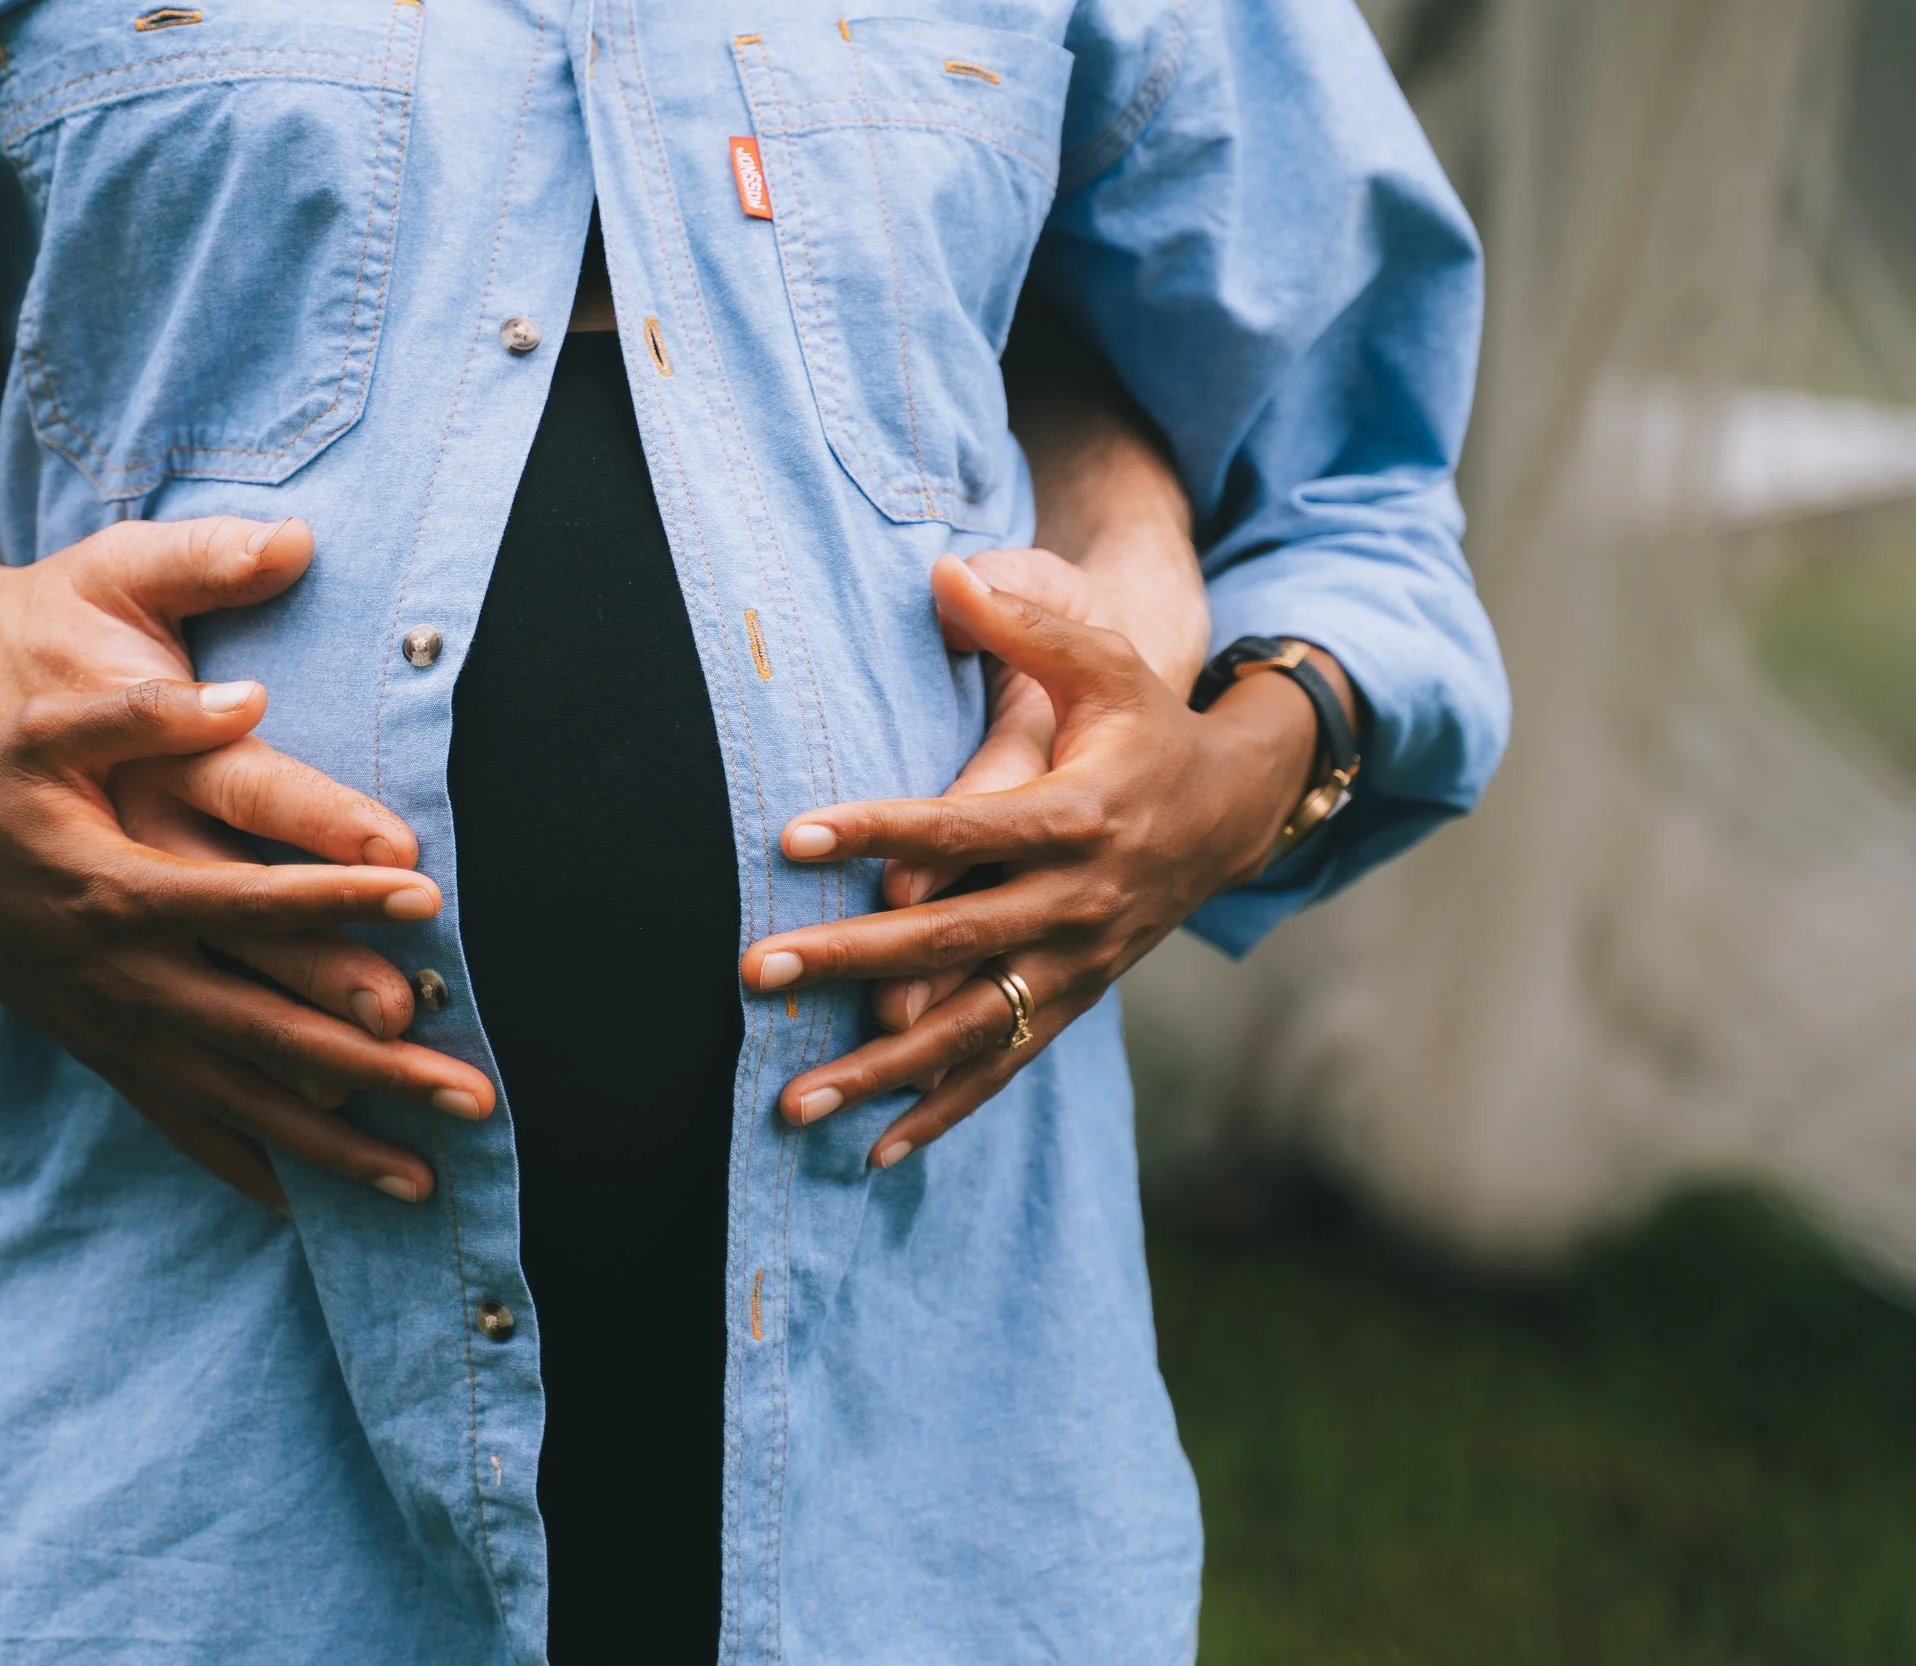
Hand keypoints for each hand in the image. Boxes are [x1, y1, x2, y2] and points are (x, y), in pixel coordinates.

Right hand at [0, 676, 495, 1205]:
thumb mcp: (46, 727)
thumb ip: (143, 712)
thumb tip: (250, 698)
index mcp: (121, 889)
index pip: (249, 898)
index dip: (338, 896)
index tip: (427, 898)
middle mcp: (127, 978)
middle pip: (271, 1032)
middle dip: (378, 1068)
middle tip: (475, 1096)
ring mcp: (119, 1033)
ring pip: (242, 1103)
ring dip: (337, 1147)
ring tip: (427, 1181)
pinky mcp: (109, 1059)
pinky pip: (188, 1129)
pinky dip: (252, 1170)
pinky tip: (317, 1209)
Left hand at [738, 557, 1341, 1168]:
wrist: (1234, 813)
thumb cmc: (1147, 727)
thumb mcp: (1106, 664)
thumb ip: (1025, 623)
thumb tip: (940, 570)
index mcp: (1078, 814)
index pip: (963, 825)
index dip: (879, 830)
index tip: (790, 837)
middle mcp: (1077, 902)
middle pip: (950, 937)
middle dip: (850, 959)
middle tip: (755, 971)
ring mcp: (1076, 965)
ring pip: (970, 1027)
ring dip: (880, 1068)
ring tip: (792, 1100)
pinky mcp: (1072, 1004)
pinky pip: (1004, 1067)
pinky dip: (941, 1112)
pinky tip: (871, 1152)